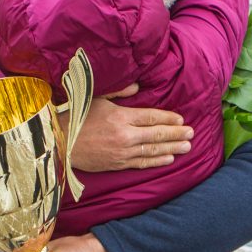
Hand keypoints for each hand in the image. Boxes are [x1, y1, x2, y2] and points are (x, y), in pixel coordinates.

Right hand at [65, 84, 193, 171]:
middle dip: (176, 134)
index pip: (152, 117)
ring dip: (172, 148)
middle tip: (191, 133)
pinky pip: (142, 163)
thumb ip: (118, 91)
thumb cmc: (76, 117)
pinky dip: (157, 161)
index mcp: (120, 116)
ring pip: (153, 150)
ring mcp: (122, 152)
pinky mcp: (117, 164)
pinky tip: (169, 159)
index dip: (169, 118)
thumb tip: (137, 87)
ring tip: (187, 147)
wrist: (59, 142)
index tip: (181, 119)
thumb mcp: (96, 97)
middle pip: (157, 134)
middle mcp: (125, 135)